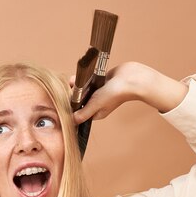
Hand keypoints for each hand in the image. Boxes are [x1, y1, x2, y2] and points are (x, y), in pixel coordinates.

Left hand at [71, 62, 187, 124]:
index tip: (65, 99)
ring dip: (78, 84)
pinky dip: (84, 78)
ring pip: (83, 89)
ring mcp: (98, 93)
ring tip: (74, 80)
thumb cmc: (115, 94)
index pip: (78, 112)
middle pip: (80, 100)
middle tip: (70, 87)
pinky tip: (81, 75)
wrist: (130, 78)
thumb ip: (83, 113)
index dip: (71, 106)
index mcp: (95, 113)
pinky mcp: (100, 82)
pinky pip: (89, 81)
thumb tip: (71, 121)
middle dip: (73, 93)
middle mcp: (96, 104)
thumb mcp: (96, 105)